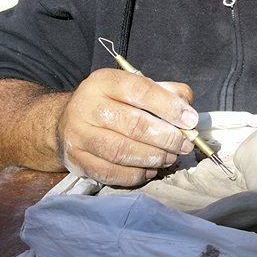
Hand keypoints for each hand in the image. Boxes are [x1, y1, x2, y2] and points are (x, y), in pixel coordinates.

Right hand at [56, 68, 199, 185]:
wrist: (66, 121)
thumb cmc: (111, 103)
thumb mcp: (134, 87)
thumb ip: (164, 92)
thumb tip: (187, 109)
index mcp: (104, 81)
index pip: (140, 91)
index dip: (168, 106)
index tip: (190, 120)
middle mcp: (86, 105)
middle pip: (133, 124)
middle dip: (166, 137)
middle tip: (184, 145)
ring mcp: (78, 134)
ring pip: (121, 151)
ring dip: (153, 157)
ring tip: (169, 158)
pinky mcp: (76, 160)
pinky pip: (110, 173)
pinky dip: (135, 175)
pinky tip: (150, 170)